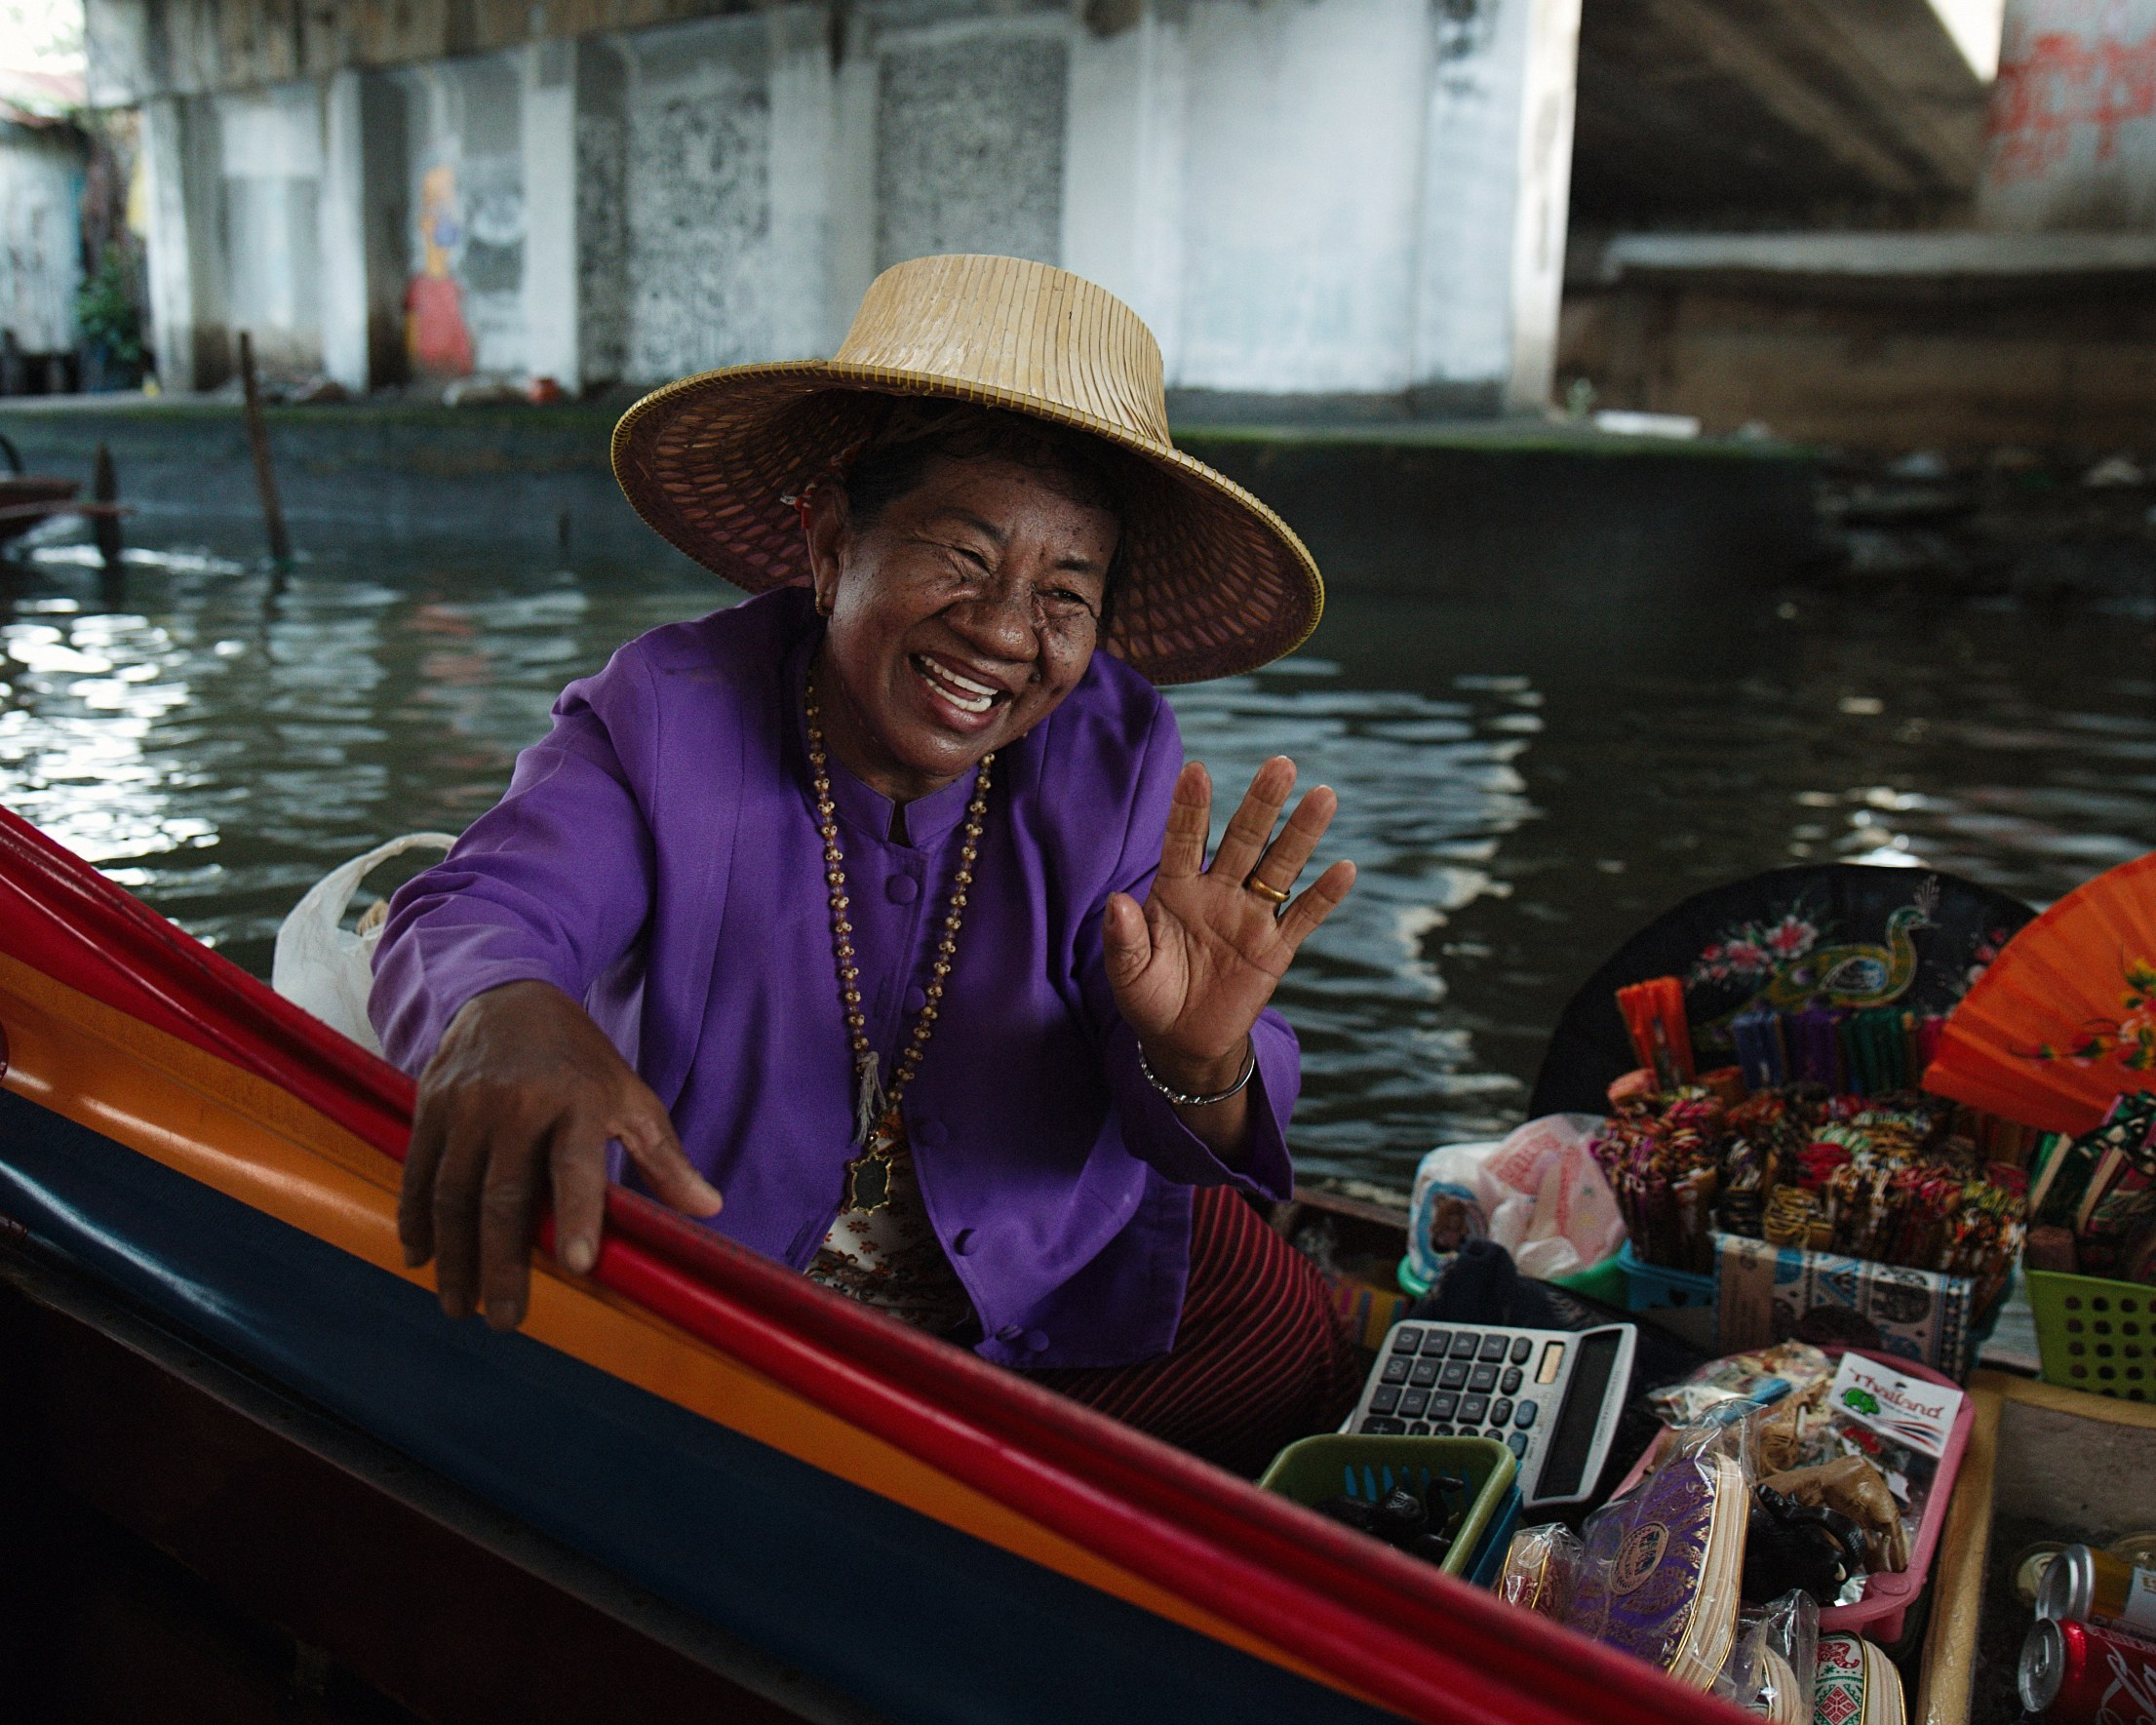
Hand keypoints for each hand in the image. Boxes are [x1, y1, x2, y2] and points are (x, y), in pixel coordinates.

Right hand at [398, 979, 722, 1329]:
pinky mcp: (429, 1105)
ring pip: (454, 1193)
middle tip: (506, 1322)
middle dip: (502, 1265)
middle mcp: (517, 1103)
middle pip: (504, 1196)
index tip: (580, 1266)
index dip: (580, 1215)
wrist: (510, 995)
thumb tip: (710, 1208)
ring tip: (462, 1306)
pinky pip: (418, 1171)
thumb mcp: (630, 1097)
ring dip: (454, 1257)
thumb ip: (664, 1158)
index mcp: (578, 1101)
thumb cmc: (580, 1060)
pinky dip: (416, 1219)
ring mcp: (467, 1104)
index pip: (576, 1166)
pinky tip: (420, 1257)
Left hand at [1102, 756, 1354, 1093]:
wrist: (1182, 1039)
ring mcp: (1249, 917)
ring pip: (1279, 867)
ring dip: (1301, 834)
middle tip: (1281, 764)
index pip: (1184, 840)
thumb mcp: (1128, 973)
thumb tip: (1117, 902)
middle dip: (1262, 804)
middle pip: (1243, 840)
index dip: (1190, 808)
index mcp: (1176, 890)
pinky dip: (1324, 896)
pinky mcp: (1274, 949)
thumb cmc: (1149, 997)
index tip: (1196, 770)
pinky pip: (1303, 918)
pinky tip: (1345, 869)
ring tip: (1323, 796)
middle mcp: (1217, 892)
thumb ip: (1123, 939)